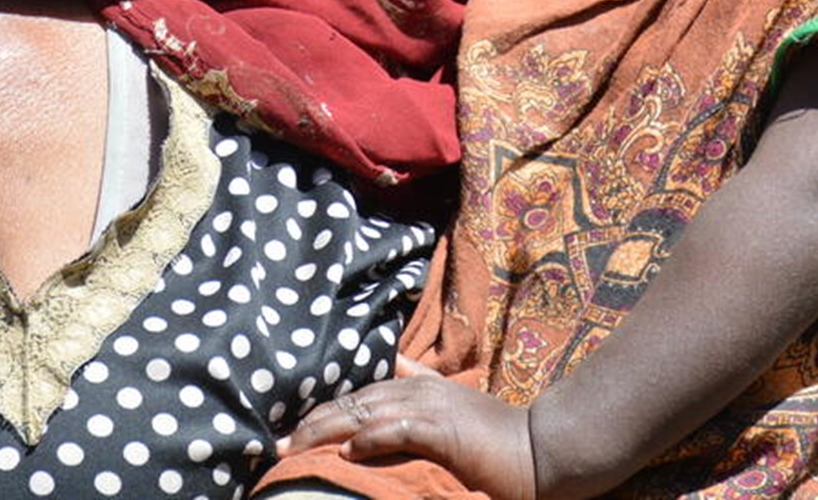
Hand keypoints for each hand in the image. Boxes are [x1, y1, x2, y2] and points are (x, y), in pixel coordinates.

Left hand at [277, 357, 537, 499]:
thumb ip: (418, 385)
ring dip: (326, 431)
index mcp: (414, 386)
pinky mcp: (443, 430)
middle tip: (278, 447)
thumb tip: (390, 366)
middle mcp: (415, 390)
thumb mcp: (449, 407)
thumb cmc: (493, 435)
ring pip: (364, 413)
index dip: (320, 415)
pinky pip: (398, 429)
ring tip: (296, 449)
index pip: (354, 396)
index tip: (290, 436)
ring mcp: (429, 407)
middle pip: (350, 403)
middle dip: (310, 425)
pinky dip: (371, 438)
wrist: (539, 448)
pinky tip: (350, 450)